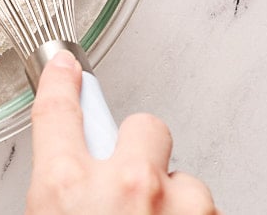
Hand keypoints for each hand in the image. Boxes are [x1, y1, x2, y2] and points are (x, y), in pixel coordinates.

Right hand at [26, 51, 217, 213]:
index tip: (65, 66)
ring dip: (172, 200)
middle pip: (143, 125)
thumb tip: (69, 183)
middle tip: (130, 183)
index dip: (61, 82)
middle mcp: (125, 186)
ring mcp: (175, 206)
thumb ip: (60, 190)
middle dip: (141, 146)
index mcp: (68, 187)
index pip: (58, 111)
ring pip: (183, 177)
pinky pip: (208, 210)